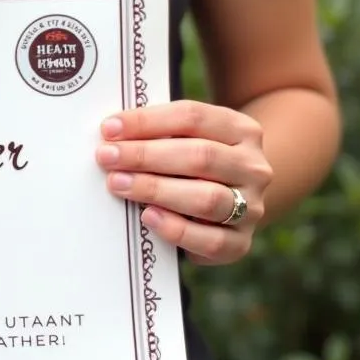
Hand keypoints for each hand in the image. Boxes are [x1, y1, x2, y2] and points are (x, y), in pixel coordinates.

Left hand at [95, 99, 271, 264]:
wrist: (235, 201)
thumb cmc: (196, 162)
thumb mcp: (187, 139)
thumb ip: (158, 134)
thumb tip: (111, 134)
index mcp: (241, 130)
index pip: (192, 117)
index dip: (147, 121)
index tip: (109, 129)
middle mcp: (253, 167)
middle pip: (200, 157)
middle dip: (145, 155)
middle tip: (106, 157)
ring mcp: (252, 207)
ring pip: (206, 198)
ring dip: (155, 189)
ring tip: (118, 184)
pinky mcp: (240, 242)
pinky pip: (211, 241)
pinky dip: (176, 229)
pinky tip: (147, 216)